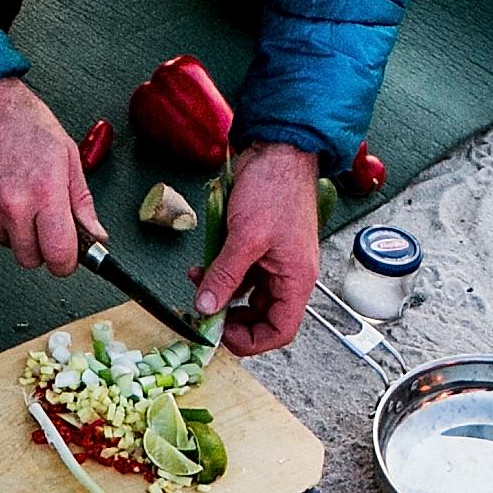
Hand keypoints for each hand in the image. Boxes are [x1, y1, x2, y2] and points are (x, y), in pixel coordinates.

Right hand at [0, 74, 103, 273]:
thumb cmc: (19, 118)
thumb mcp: (65, 153)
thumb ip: (81, 201)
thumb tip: (94, 234)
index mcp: (45, 192)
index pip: (59, 256)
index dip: (66, 260)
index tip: (65, 256)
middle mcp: (12, 206)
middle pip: (30, 259)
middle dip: (38, 246)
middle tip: (39, 219)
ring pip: (4, 244)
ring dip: (11, 228)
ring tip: (11, 192)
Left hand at [191, 144, 321, 356]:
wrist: (277, 151)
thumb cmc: (275, 189)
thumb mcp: (246, 238)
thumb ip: (225, 276)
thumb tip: (206, 307)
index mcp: (296, 279)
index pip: (281, 330)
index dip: (251, 341)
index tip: (221, 335)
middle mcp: (287, 275)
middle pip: (261, 317)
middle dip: (231, 318)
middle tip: (202, 314)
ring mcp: (272, 262)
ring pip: (246, 296)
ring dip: (220, 295)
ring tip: (196, 285)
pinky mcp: (257, 248)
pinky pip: (239, 274)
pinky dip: (219, 276)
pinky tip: (200, 269)